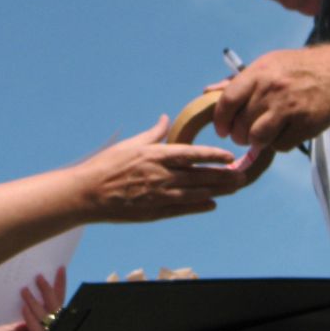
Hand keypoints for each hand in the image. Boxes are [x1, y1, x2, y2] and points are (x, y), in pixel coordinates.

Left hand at [0, 267, 66, 330]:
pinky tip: (24, 309)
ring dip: (36, 303)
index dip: (59, 286)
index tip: (59, 268)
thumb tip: (33, 279)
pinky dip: (31, 320)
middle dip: (49, 291)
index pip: (56, 302)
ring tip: (24, 290)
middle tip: (39, 277)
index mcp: (46, 322)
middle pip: (56, 310)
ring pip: (48, 320)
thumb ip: (28, 303)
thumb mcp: (15, 315)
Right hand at [78, 117, 245, 222]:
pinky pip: (182, 209)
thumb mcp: (131, 144)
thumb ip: (153, 133)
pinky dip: (199, 206)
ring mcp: (159, 196)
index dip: (214, 156)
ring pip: (196, 194)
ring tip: (234, 188)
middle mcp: (162, 176)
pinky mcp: (154, 212)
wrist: (87, 194)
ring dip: (217, 191)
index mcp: (156, 156)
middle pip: (200, 176)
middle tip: (242, 175)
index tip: (230, 156)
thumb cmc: (106, 165)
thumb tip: (165, 118)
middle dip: (224, 176)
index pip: (193, 154)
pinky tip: (212, 204)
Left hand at [213, 46, 329, 151]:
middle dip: (238, 135)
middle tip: (244, 134)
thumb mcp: (267, 65)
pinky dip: (278, 144)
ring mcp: (289, 108)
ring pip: (257, 138)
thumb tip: (207, 93)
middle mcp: (272, 90)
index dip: (220, 120)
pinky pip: (280, 146)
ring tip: (261, 135)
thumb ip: (237, 82)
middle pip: (240, 125)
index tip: (221, 129)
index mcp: (259, 73)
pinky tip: (283, 133)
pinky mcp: (305, 124)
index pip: (227, 101)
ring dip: (256, 142)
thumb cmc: (298, 68)